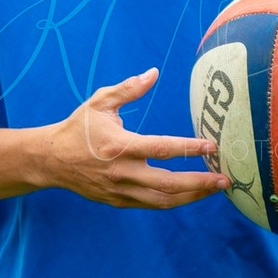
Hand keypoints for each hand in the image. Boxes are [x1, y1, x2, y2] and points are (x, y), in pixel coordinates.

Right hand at [39, 68, 228, 209]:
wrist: (51, 160)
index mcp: (119, 146)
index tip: (212, 146)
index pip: (161, 149)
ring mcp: (120, 191)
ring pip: (163, 200)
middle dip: (200, 182)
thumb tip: (154, 72)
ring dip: (193, 196)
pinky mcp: (118, 201)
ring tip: (215, 188)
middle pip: (168, 183)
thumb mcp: (100, 102)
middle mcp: (122, 172)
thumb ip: (128, 89)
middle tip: (225, 178)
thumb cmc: (78, 128)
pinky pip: (152, 205)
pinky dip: (174, 201)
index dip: (188, 148)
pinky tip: (191, 194)